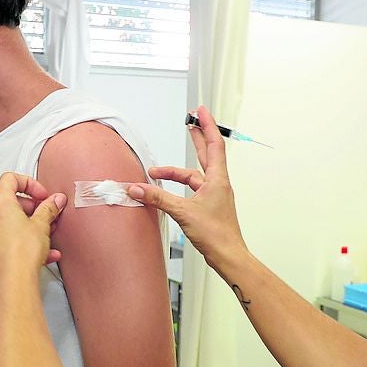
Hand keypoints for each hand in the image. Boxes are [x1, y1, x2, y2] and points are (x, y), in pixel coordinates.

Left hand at [0, 173, 66, 281]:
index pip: (10, 179)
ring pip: (11, 224)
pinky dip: (25, 242)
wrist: (13, 281)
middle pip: (11, 202)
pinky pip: (9, 241)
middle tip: (47, 215)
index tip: (42, 195)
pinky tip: (44, 254)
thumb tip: (55, 200)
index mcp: (0, 203)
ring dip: (31, 226)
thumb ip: (49, 209)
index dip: (29, 183)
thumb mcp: (42, 225)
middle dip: (33, 207)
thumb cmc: (23, 251)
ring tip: (48, 235)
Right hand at [127, 106, 248, 271]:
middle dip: (197, 136)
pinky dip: (179, 187)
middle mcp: (218, 184)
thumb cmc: (216, 235)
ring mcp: (214, 195)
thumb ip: (158, 198)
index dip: (206, 125)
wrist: (228, 256)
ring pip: (195, 175)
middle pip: (207, 153)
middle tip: (190, 121)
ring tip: (158, 170)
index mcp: (217, 180)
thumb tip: (138, 188)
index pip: (213, 144)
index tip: (200, 111)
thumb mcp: (182, 212)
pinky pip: (192, 190)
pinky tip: (168, 190)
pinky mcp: (208, 207)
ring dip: (177, 171)